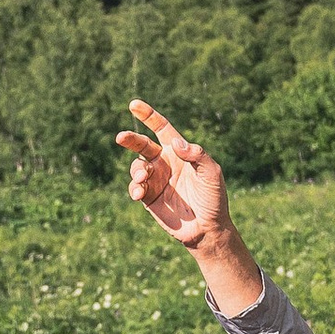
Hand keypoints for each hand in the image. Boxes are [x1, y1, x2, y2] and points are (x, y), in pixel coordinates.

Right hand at [115, 102, 234, 255]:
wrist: (208, 228)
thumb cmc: (213, 198)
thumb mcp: (211, 173)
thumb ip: (197, 155)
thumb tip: (175, 143)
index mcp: (179, 152)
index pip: (161, 129)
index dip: (148, 116)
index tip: (134, 104)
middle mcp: (164, 163)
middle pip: (142, 145)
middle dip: (130, 139)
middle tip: (121, 137)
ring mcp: (155, 180)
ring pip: (136, 167)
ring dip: (136, 170)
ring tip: (143, 177)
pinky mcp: (148, 197)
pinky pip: (135, 187)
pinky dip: (134, 187)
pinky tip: (140, 192)